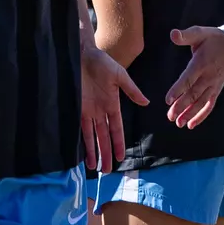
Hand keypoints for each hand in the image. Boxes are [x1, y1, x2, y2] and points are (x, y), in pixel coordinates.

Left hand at [80, 40, 144, 172]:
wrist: (81, 54)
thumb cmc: (101, 62)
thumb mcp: (120, 75)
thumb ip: (131, 90)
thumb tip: (146, 102)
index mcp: (112, 105)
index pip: (116, 129)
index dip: (117, 143)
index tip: (120, 157)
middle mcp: (100, 111)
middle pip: (104, 137)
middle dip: (105, 153)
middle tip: (107, 170)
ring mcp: (88, 111)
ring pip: (92, 136)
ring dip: (93, 151)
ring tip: (95, 167)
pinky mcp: (77, 108)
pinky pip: (79, 127)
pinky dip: (81, 139)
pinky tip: (81, 151)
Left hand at [165, 26, 223, 127]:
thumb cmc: (213, 38)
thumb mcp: (199, 32)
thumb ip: (185, 35)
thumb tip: (173, 34)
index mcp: (202, 63)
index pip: (188, 79)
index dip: (178, 89)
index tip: (168, 100)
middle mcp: (208, 76)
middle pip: (194, 94)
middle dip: (181, 106)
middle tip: (170, 117)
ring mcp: (214, 84)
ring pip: (201, 102)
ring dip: (190, 114)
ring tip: (179, 123)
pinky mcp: (217, 89)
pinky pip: (210, 105)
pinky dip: (201, 115)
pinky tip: (191, 124)